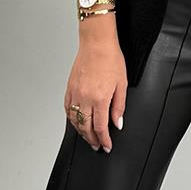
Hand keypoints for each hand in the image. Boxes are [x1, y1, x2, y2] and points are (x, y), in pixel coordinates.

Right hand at [64, 25, 126, 152]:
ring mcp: (75, 93)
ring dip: (81, 132)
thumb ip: (119, 106)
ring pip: (74, 120)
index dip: (104, 140)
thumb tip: (117, 123)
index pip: (100, 128)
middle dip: (92, 140)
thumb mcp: (122, 84)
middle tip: (97, 145)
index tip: (106, 146)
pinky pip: (67, 109)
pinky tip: (76, 121)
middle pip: (85, 127)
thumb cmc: (111, 59)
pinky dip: (71, 118)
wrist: (97, 43)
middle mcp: (85, 98)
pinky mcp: (69, 88)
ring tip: (88, 137)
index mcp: (99, 99)